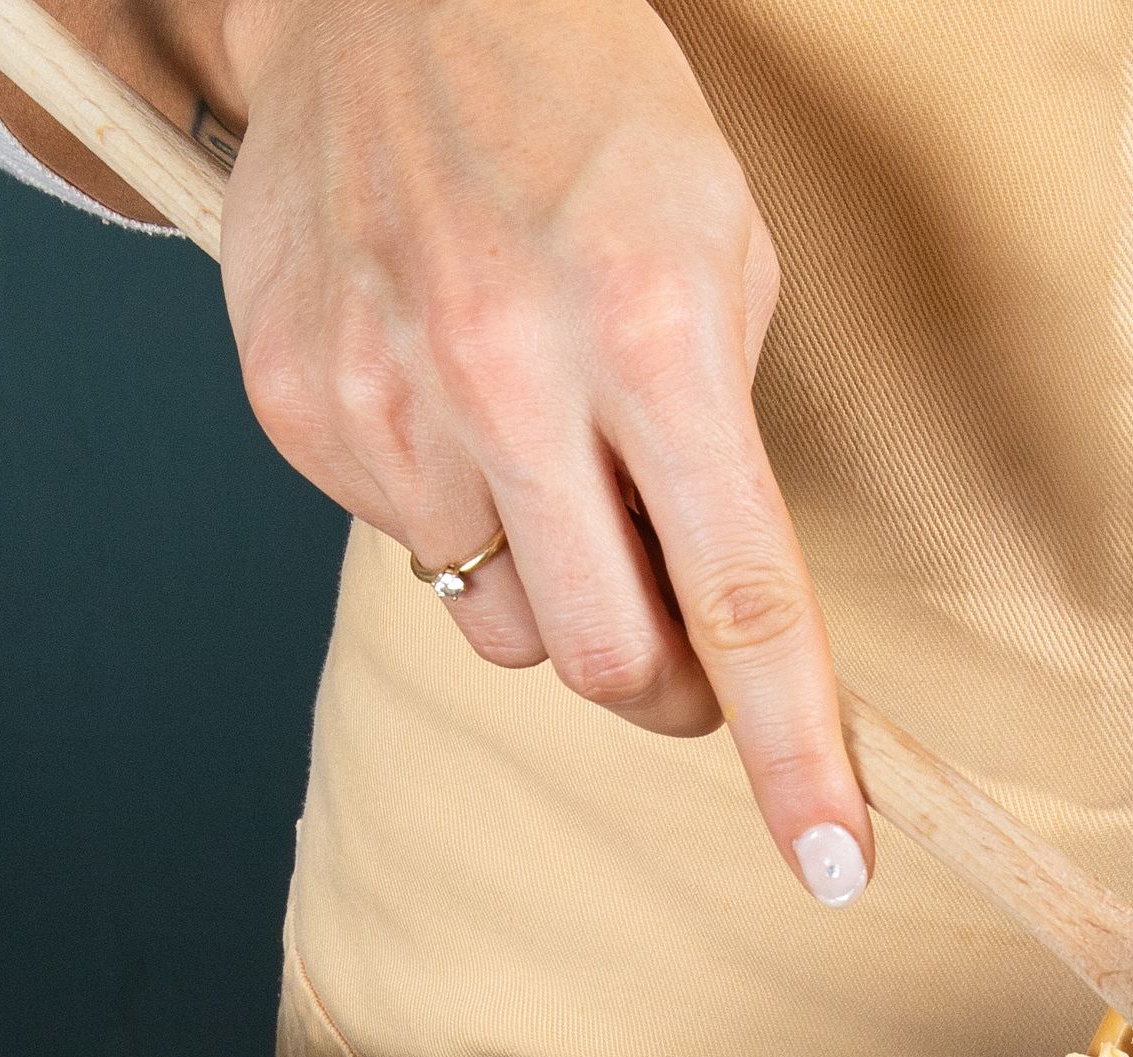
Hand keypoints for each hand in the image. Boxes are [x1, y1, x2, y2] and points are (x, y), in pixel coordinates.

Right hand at [208, 0, 871, 901]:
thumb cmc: (587, 116)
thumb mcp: (719, 247)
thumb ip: (723, 446)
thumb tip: (717, 630)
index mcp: (653, 328)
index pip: (744, 598)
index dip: (793, 751)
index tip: (831, 863)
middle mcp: (510, 373)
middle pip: (609, 659)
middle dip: (670, 690)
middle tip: (686, 646)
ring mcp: (388, 399)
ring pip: (503, 620)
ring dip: (551, 582)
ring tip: (547, 447)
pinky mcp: (301, 409)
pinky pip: (406, 546)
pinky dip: (454, 509)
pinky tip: (451, 394)